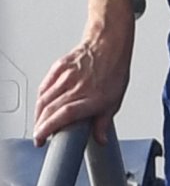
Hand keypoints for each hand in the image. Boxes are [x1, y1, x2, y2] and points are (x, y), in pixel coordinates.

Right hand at [34, 17, 134, 146]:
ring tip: (39, 124)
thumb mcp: (114, 101)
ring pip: (44, 98)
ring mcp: (66, 76)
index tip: (42, 138)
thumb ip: (104, 123)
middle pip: (50, 108)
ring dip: (38, 114)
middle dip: (40, 126)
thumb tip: (100, 140)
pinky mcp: (59, 67)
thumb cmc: (113, 71)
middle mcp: (77, 86)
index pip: (64, 115)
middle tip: (39, 137)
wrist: (109, 45)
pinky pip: (44, 86)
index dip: (49, 127)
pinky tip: (41, 106)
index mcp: (92, 97)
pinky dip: (40, 98)